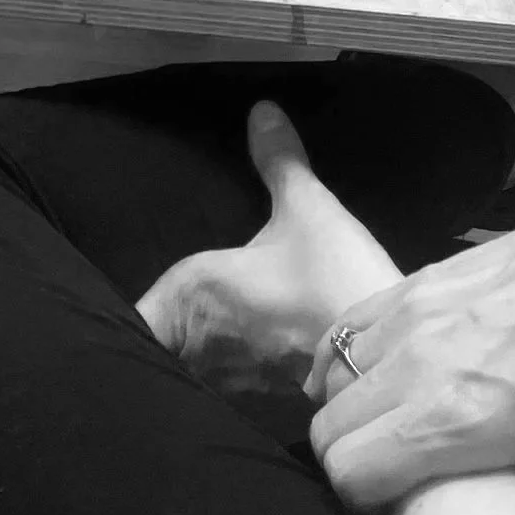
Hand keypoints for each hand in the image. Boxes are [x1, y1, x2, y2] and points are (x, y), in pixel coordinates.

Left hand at [138, 103, 398, 393]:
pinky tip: (242, 365)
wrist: (380, 358)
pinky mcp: (261, 405)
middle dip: (161, 335)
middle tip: (166, 320)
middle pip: (158, 347)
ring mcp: (229, 380)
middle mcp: (200, 340)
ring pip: (188, 372)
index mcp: (197, 290)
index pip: (138, 316)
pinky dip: (223, 379)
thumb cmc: (331, 275)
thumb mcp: (308, 206)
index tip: (138, 309)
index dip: (133, 316)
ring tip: (198, 341)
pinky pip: (223, 391)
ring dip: (189, 357)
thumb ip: (279, 160)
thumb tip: (261, 110)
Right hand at [305, 144, 514, 514]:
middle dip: (348, 463)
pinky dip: (340, 361)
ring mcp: (403, 318)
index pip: (349, 473)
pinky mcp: (408, 281)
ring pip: (329, 379)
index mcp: (449, 422)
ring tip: (383, 426)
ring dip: (347, 412)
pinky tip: (365, 376)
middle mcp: (410, 370)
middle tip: (387, 476)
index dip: (363, 504)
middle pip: (328, 430)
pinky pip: (343, 330)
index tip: (393, 514)